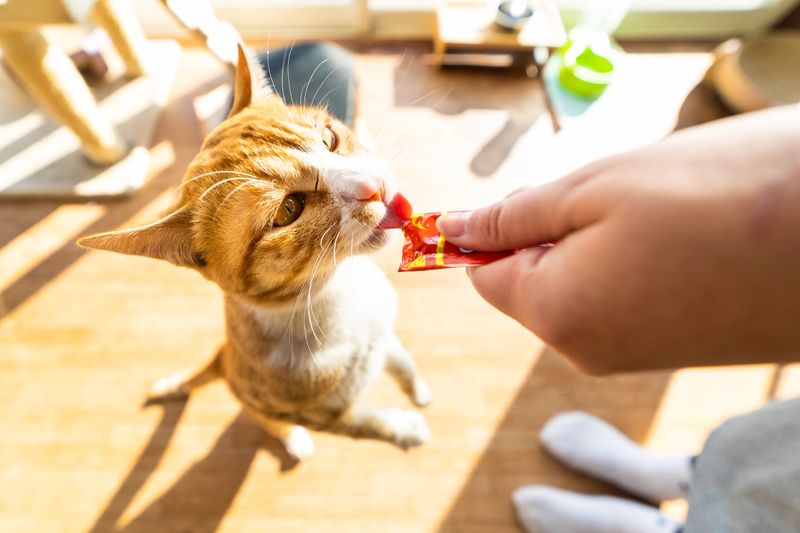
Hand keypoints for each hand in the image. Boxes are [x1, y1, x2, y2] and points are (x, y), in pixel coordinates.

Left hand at [437, 106, 799, 372]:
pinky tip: (680, 238)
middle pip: (531, 283)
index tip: (535, 196)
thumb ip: (512, 215)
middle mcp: (586, 350)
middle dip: (552, 234)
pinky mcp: (673, 349)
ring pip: (578, 287)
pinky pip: (621, 300)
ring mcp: (632, 356)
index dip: (496, 229)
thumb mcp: (594, 189)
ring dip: (597, 244)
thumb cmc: (716, 195)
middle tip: (614, 196)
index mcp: (555, 313)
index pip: (483, 274)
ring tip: (658, 215)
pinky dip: (633, 263)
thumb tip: (451, 229)